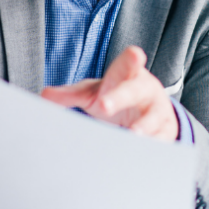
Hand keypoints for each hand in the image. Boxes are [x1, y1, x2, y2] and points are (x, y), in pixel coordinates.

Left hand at [41, 46, 178, 140]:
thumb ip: (71, 94)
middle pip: (134, 90)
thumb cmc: (117, 94)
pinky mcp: (164, 130)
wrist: (149, 109)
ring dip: (142, 127)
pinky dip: (152, 146)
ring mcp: (157, 110)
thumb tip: (44, 95)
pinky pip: (160, 139)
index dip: (131, 59)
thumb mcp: (94, 92)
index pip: (129, 63)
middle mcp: (145, 89)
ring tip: (132, 135)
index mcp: (128, 75)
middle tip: (104, 105)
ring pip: (152, 117)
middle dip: (121, 97)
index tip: (134, 55)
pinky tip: (142, 153)